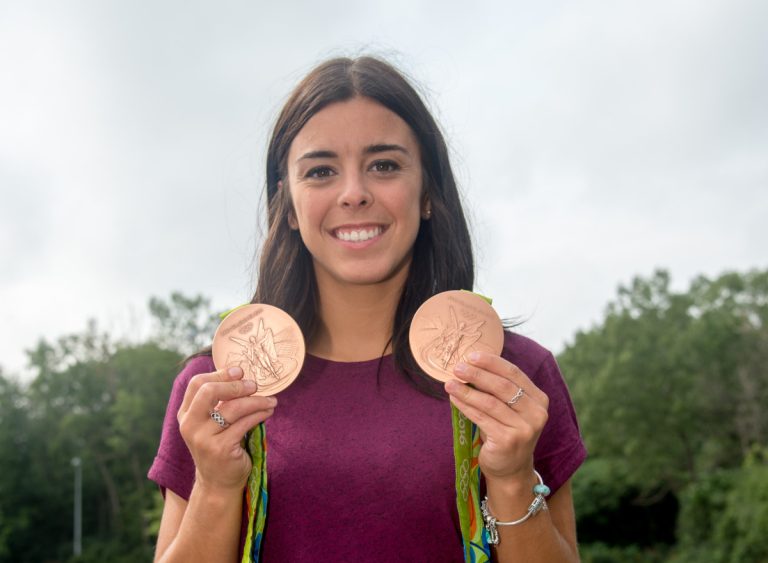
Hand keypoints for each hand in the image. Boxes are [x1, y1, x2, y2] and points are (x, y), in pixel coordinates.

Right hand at [177, 366, 276, 492]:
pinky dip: (260, 414)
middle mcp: (190, 425)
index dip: (219, 374)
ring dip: (256, 401)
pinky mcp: (221, 449)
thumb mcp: (211, 423)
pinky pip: (245, 423)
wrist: (218, 483)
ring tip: (270, 400)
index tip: (239, 371)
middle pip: (209, 391)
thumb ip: (217, 402)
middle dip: (235, 385)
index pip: (197, 384)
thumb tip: (241, 375)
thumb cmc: (219, 446)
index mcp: (186, 414)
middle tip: (254, 385)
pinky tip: (268, 412)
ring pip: (233, 408)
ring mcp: (204, 438)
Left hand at [444, 352, 548, 481]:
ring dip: (467, 391)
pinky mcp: (508, 441)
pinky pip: (482, 418)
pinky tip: (454, 399)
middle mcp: (536, 413)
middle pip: (502, 387)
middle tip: (457, 367)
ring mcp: (524, 429)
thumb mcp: (509, 408)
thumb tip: (470, 364)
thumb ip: (499, 389)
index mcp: (539, 399)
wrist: (511, 469)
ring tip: (450, 383)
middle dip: (477, 374)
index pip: (514, 374)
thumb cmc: (506, 431)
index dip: (492, 363)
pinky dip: (465, 406)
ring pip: (490, 403)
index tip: (471, 355)